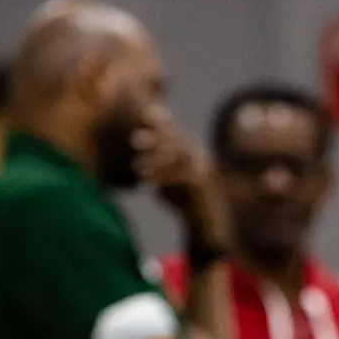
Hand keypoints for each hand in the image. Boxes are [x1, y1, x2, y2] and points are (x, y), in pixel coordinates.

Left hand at [132, 124, 229, 245]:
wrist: (204, 222)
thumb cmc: (182, 198)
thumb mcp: (166, 177)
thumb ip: (156, 164)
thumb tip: (136, 151)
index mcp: (192, 151)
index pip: (175, 132)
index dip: (161, 123)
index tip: (144, 116)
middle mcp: (200, 157)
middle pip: (178, 141)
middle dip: (156, 139)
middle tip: (134, 141)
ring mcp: (203, 170)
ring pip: (180, 157)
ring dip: (156, 160)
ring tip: (136, 166)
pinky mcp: (202, 186)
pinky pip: (182, 177)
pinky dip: (162, 178)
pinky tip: (146, 182)